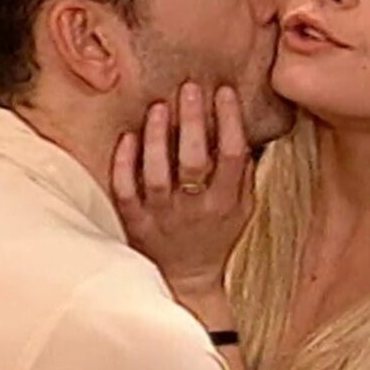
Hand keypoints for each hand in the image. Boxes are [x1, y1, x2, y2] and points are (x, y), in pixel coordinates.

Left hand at [111, 83, 254, 297]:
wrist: (187, 280)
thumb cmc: (219, 238)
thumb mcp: (245, 210)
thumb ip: (245, 175)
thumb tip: (240, 131)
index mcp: (226, 203)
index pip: (233, 155)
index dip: (230, 121)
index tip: (225, 92)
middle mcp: (194, 209)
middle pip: (194, 160)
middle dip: (193, 121)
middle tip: (190, 89)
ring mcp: (161, 216)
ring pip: (156, 173)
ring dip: (158, 137)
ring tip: (159, 107)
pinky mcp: (134, 222)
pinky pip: (125, 190)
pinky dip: (124, 163)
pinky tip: (127, 136)